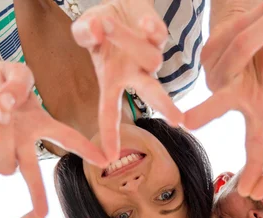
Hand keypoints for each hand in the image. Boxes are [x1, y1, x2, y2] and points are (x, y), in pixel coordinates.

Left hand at [0, 61, 106, 217]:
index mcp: (38, 123)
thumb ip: (19, 82)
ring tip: (0, 108)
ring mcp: (0, 146)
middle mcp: (22, 141)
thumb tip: (8, 103)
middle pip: (32, 172)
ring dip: (3, 139)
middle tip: (41, 215)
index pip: (67, 138)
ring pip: (4, 164)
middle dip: (37, 194)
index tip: (105, 161)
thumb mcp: (14, 71)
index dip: (86, 149)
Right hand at [72, 0, 183, 161]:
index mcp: (113, 82)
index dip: (109, 133)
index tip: (110, 157)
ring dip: (125, 39)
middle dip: (164, 105)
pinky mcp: (161, 36)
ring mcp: (151, 57)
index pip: (109, 112)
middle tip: (177, 121)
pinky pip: (157, 34)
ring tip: (105, 23)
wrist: (120, 2)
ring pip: (149, 57)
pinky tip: (142, 22)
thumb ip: (84, 32)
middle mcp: (136, 75)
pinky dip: (147, 26)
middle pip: (152, 93)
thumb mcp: (86, 28)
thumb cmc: (100, 25)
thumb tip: (94, 31)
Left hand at [185, 0, 262, 194]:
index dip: (254, 166)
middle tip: (186, 124)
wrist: (253, 30)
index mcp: (253, 109)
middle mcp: (231, 97)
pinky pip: (234, 30)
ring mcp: (216, 76)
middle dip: (207, 111)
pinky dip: (258, 13)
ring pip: (240, 46)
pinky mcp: (208, 53)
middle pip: (224, 99)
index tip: (249, 192)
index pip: (253, 142)